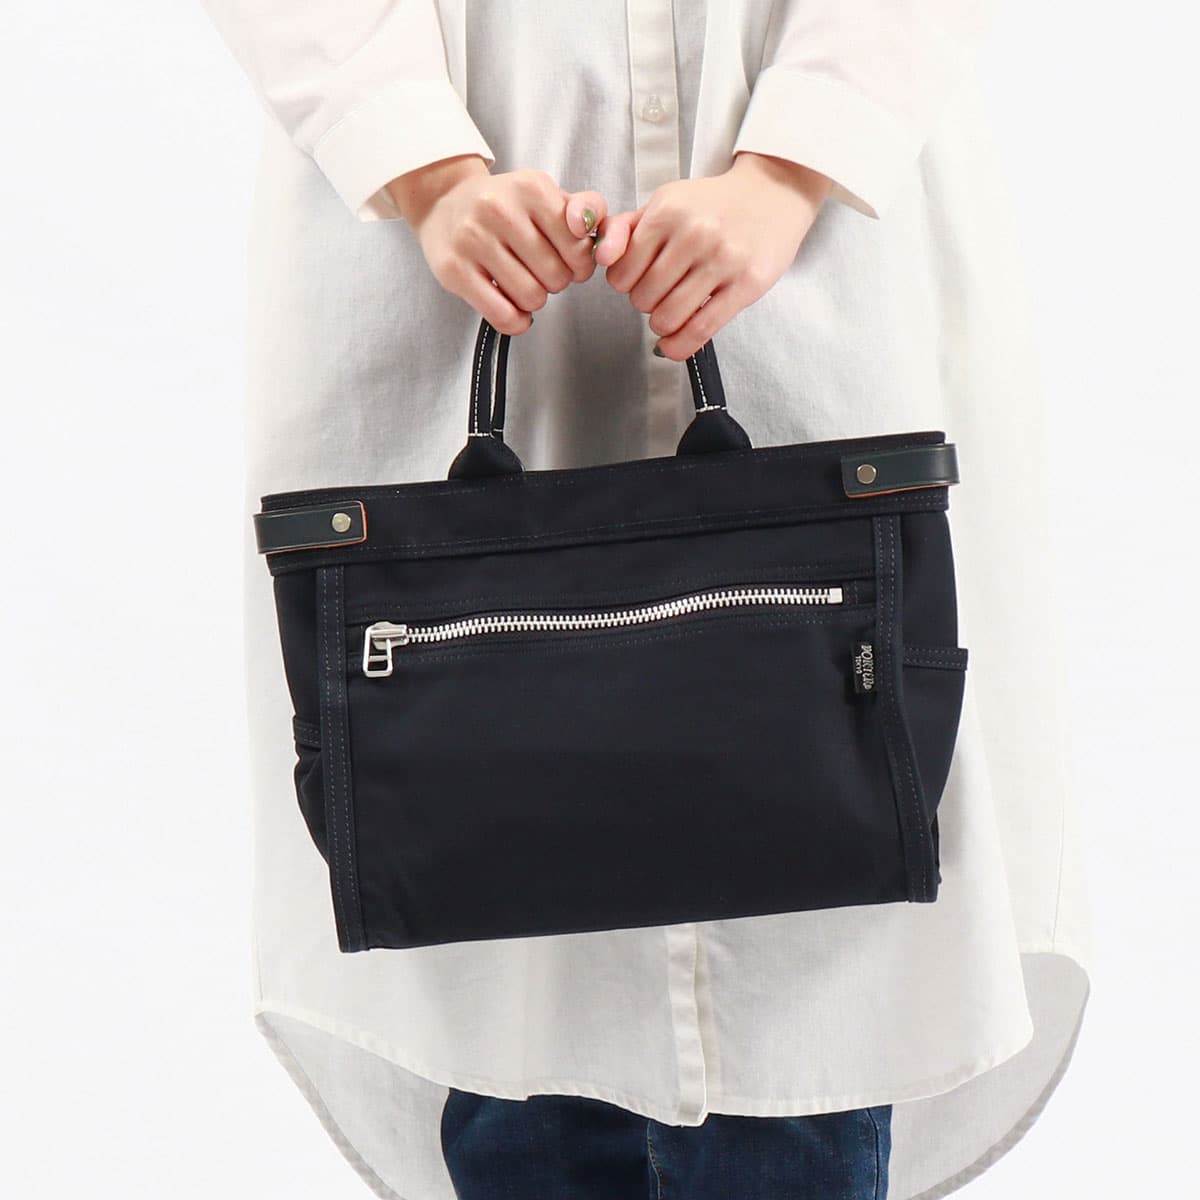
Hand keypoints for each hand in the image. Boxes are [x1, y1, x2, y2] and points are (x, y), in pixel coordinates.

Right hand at [386, 155, 606, 335]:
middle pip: (557, 276)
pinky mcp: (454, 270)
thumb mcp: (545, 195)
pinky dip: (515, 321)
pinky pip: (502, 315)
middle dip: (556, 282)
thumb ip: (585, 209)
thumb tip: (592, 229)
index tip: (570, 263)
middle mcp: (499, 210)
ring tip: (523, 283)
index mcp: (531, 188)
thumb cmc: (503, 205)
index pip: (578, 248)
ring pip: (532, 297)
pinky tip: (513, 310)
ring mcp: (473, 239)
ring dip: (534, 301)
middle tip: (541, 272)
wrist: (445, 202)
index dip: (580, 264)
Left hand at [594, 152, 832, 359]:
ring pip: (668, 317)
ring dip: (662, 324)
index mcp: (667, 211)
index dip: (624, 284)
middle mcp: (694, 234)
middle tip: (661, 292)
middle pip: (643, 298)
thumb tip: (601, 258)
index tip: (637, 280)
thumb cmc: (713, 203)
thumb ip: (624, 229)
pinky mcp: (747, 284)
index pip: (621, 272)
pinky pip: (700, 330)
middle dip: (645, 302)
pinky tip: (674, 344)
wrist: (772, 193)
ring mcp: (723, 260)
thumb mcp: (664, 202)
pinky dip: (680, 346)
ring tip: (671, 311)